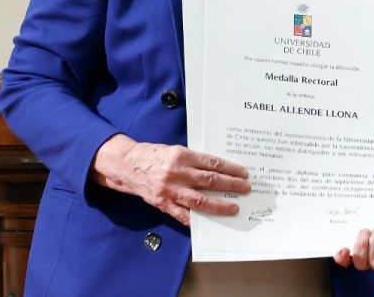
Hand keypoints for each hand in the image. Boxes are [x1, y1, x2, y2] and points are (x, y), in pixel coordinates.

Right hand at [91, 134, 250, 225]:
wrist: (127, 165)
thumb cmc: (154, 156)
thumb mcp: (175, 151)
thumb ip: (194, 161)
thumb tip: (218, 170)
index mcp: (182, 156)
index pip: (212, 163)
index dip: (230, 169)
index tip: (243, 173)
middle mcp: (177, 173)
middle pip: (210, 181)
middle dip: (231, 185)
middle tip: (246, 188)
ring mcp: (170, 190)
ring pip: (200, 200)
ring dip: (219, 205)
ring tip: (233, 207)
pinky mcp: (163, 203)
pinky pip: (182, 215)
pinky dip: (196, 220)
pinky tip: (209, 222)